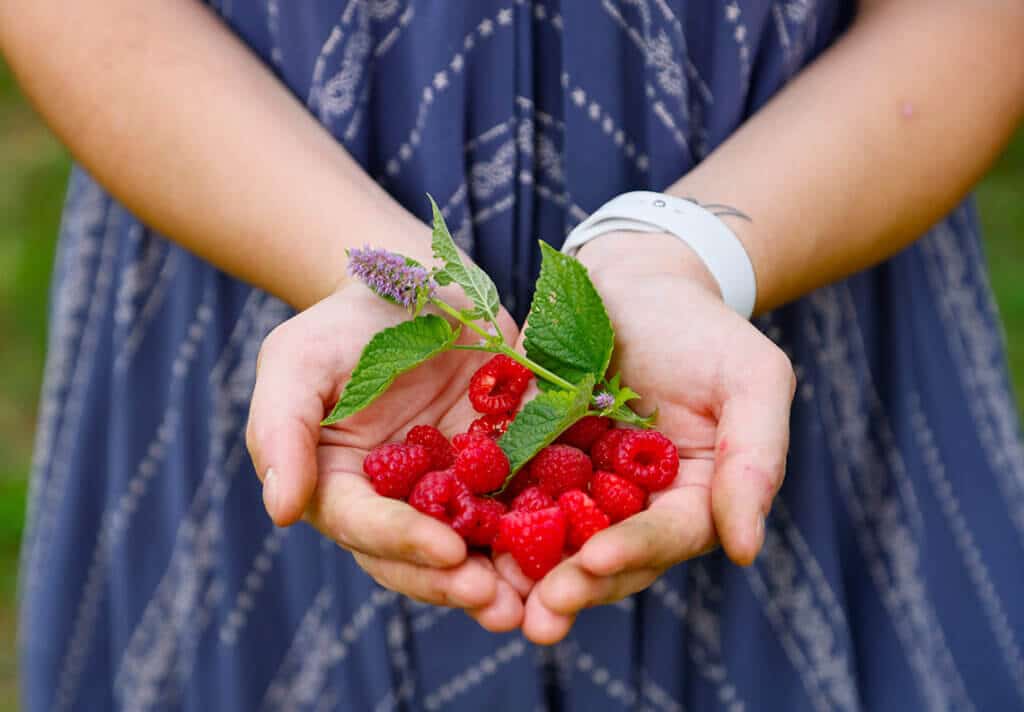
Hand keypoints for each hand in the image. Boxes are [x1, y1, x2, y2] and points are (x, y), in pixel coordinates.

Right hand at [246, 281, 523, 631]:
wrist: (416, 282)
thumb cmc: (345, 322)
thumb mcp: (298, 361)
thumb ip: (282, 430)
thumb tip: (281, 510)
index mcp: (343, 485)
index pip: (367, 526)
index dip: (405, 544)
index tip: (448, 553)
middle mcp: (399, 501)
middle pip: (423, 557)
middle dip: (460, 584)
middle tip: (503, 607)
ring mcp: (456, 487)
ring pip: (479, 545)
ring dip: (510, 576)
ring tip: (543, 599)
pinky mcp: (505, 464)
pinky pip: (529, 500)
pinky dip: (553, 525)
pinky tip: (583, 542)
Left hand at [509, 231, 795, 643]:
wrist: (632, 282)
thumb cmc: (701, 325)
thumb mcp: (752, 377)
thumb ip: (755, 459)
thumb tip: (744, 549)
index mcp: (689, 497)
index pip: (666, 536)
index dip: (634, 551)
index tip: (595, 561)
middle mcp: (629, 505)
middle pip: (602, 557)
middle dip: (570, 586)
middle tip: (538, 616)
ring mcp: (574, 487)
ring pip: (546, 539)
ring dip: (520, 573)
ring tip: (487, 598)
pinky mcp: (528, 460)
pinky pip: (501, 493)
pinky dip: (479, 516)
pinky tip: (449, 534)